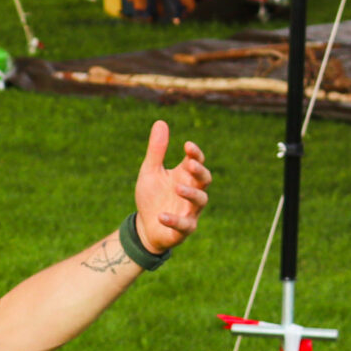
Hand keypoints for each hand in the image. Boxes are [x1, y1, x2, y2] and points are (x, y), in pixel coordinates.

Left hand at [132, 121, 210, 253]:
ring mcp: (190, 210)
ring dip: (191, 193)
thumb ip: (156, 150)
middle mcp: (192, 191)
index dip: (195, 154)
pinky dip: (175, 220)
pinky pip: (185, 225)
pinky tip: (162, 215)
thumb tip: (161, 122)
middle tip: (190, 164)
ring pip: (201, 200)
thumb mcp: (150, 171)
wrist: (145, 227)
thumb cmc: (152, 196)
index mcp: (184, 176)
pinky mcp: (184, 229)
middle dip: (199, 171)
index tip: (187, 146)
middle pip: (205, 179)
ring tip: (177, 188)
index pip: (196, 161)